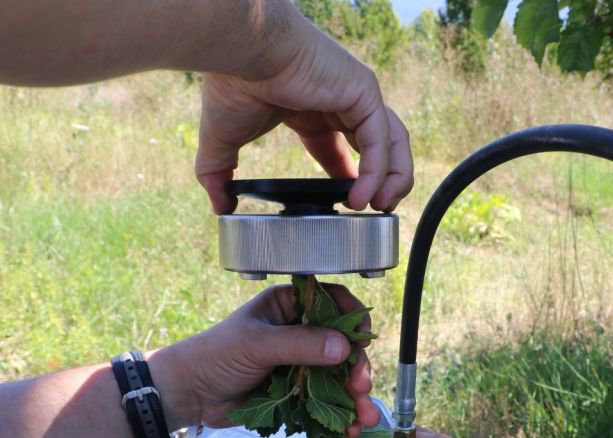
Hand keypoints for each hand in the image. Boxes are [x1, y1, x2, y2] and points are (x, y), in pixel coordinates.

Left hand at [151, 285, 379, 433]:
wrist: (189, 395)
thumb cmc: (214, 357)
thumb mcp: (257, 344)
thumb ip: (300, 344)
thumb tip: (343, 347)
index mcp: (288, 307)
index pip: (332, 302)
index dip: (352, 318)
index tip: (362, 340)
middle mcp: (299, 332)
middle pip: (342, 346)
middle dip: (356, 369)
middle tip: (361, 387)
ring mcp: (299, 364)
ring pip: (337, 378)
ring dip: (354, 398)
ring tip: (364, 418)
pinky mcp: (295, 392)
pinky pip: (324, 402)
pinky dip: (338, 416)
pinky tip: (349, 429)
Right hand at [194, 23, 412, 214]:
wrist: (240, 52)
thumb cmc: (231, 83)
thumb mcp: (222, 140)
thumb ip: (220, 175)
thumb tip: (219, 207)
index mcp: (313, 110)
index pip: (344, 149)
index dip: (351, 179)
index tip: (348, 204)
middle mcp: (340, 100)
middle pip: (379, 146)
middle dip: (383, 181)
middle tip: (375, 210)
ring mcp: (355, 94)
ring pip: (392, 142)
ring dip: (392, 178)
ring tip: (379, 207)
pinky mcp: (363, 92)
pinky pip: (381, 139)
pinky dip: (378, 171)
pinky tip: (362, 196)